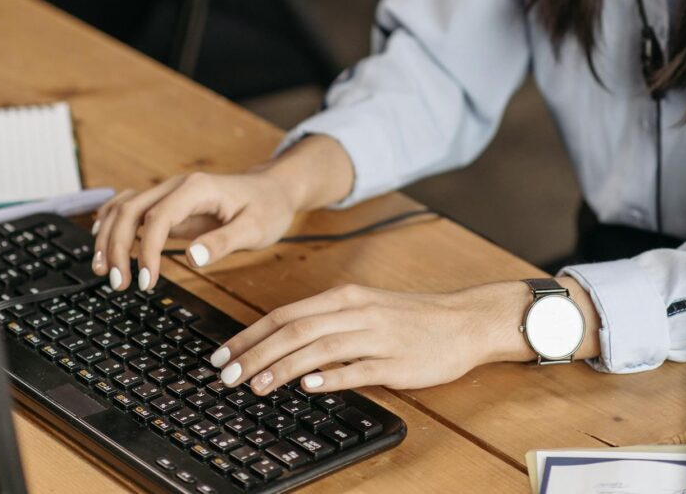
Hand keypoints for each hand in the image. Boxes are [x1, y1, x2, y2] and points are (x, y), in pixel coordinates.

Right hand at [91, 168, 297, 291]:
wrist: (274, 190)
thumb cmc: (267, 208)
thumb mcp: (255, 228)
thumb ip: (224, 242)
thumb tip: (193, 258)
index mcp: (197, 188)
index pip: (158, 217)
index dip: (146, 250)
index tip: (146, 282)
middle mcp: (178, 186)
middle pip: (131, 209)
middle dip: (117, 246)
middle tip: (119, 284)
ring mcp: (171, 193)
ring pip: (125, 207)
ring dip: (109, 237)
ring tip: (105, 271)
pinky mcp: (169, 204)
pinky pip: (131, 207)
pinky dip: (113, 223)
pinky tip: (103, 242)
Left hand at [207, 281, 531, 394]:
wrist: (462, 320)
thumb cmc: (410, 318)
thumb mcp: (364, 309)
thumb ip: (327, 323)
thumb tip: (285, 345)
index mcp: (344, 297)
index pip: (285, 314)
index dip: (250, 335)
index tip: (223, 354)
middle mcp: (355, 311)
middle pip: (294, 330)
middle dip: (254, 354)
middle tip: (226, 375)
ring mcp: (375, 336)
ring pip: (318, 347)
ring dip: (282, 367)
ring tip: (254, 386)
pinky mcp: (395, 361)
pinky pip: (357, 368)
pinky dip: (330, 376)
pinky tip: (308, 386)